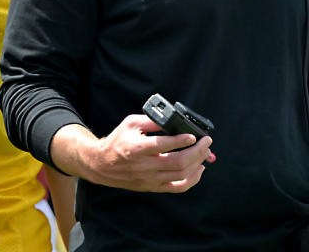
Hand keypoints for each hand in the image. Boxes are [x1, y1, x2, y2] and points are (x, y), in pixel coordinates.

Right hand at [76, 114, 213, 192]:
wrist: (102, 164)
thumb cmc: (117, 141)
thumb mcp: (130, 123)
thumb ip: (152, 121)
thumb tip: (173, 120)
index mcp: (137, 148)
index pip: (164, 145)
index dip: (182, 140)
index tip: (193, 135)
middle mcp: (144, 166)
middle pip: (178, 162)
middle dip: (197, 151)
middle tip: (206, 142)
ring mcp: (149, 179)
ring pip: (180, 175)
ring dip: (197, 163)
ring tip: (205, 153)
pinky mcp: (152, 187)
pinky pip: (177, 188)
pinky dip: (192, 180)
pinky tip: (199, 169)